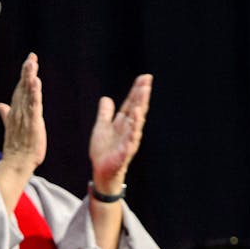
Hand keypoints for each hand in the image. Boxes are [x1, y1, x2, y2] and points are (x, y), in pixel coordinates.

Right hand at [0, 52, 45, 172]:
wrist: (16, 163)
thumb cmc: (17, 146)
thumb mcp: (12, 126)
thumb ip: (6, 114)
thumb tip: (0, 104)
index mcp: (16, 110)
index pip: (20, 88)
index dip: (25, 74)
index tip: (30, 59)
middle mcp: (19, 111)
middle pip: (23, 87)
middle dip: (27, 71)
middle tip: (32, 56)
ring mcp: (24, 116)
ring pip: (27, 93)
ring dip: (29, 78)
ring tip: (32, 64)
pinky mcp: (32, 123)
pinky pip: (33, 106)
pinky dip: (34, 94)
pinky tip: (36, 82)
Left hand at [89, 74, 151, 195]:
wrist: (102, 171)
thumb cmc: (104, 151)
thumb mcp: (102, 127)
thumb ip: (105, 114)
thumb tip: (106, 99)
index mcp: (124, 122)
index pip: (132, 103)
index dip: (137, 90)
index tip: (144, 77)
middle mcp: (130, 129)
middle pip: (138, 108)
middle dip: (142, 94)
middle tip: (147, 80)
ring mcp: (130, 139)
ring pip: (137, 120)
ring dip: (141, 106)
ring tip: (143, 93)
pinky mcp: (126, 150)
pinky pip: (131, 136)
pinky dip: (134, 126)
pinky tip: (137, 116)